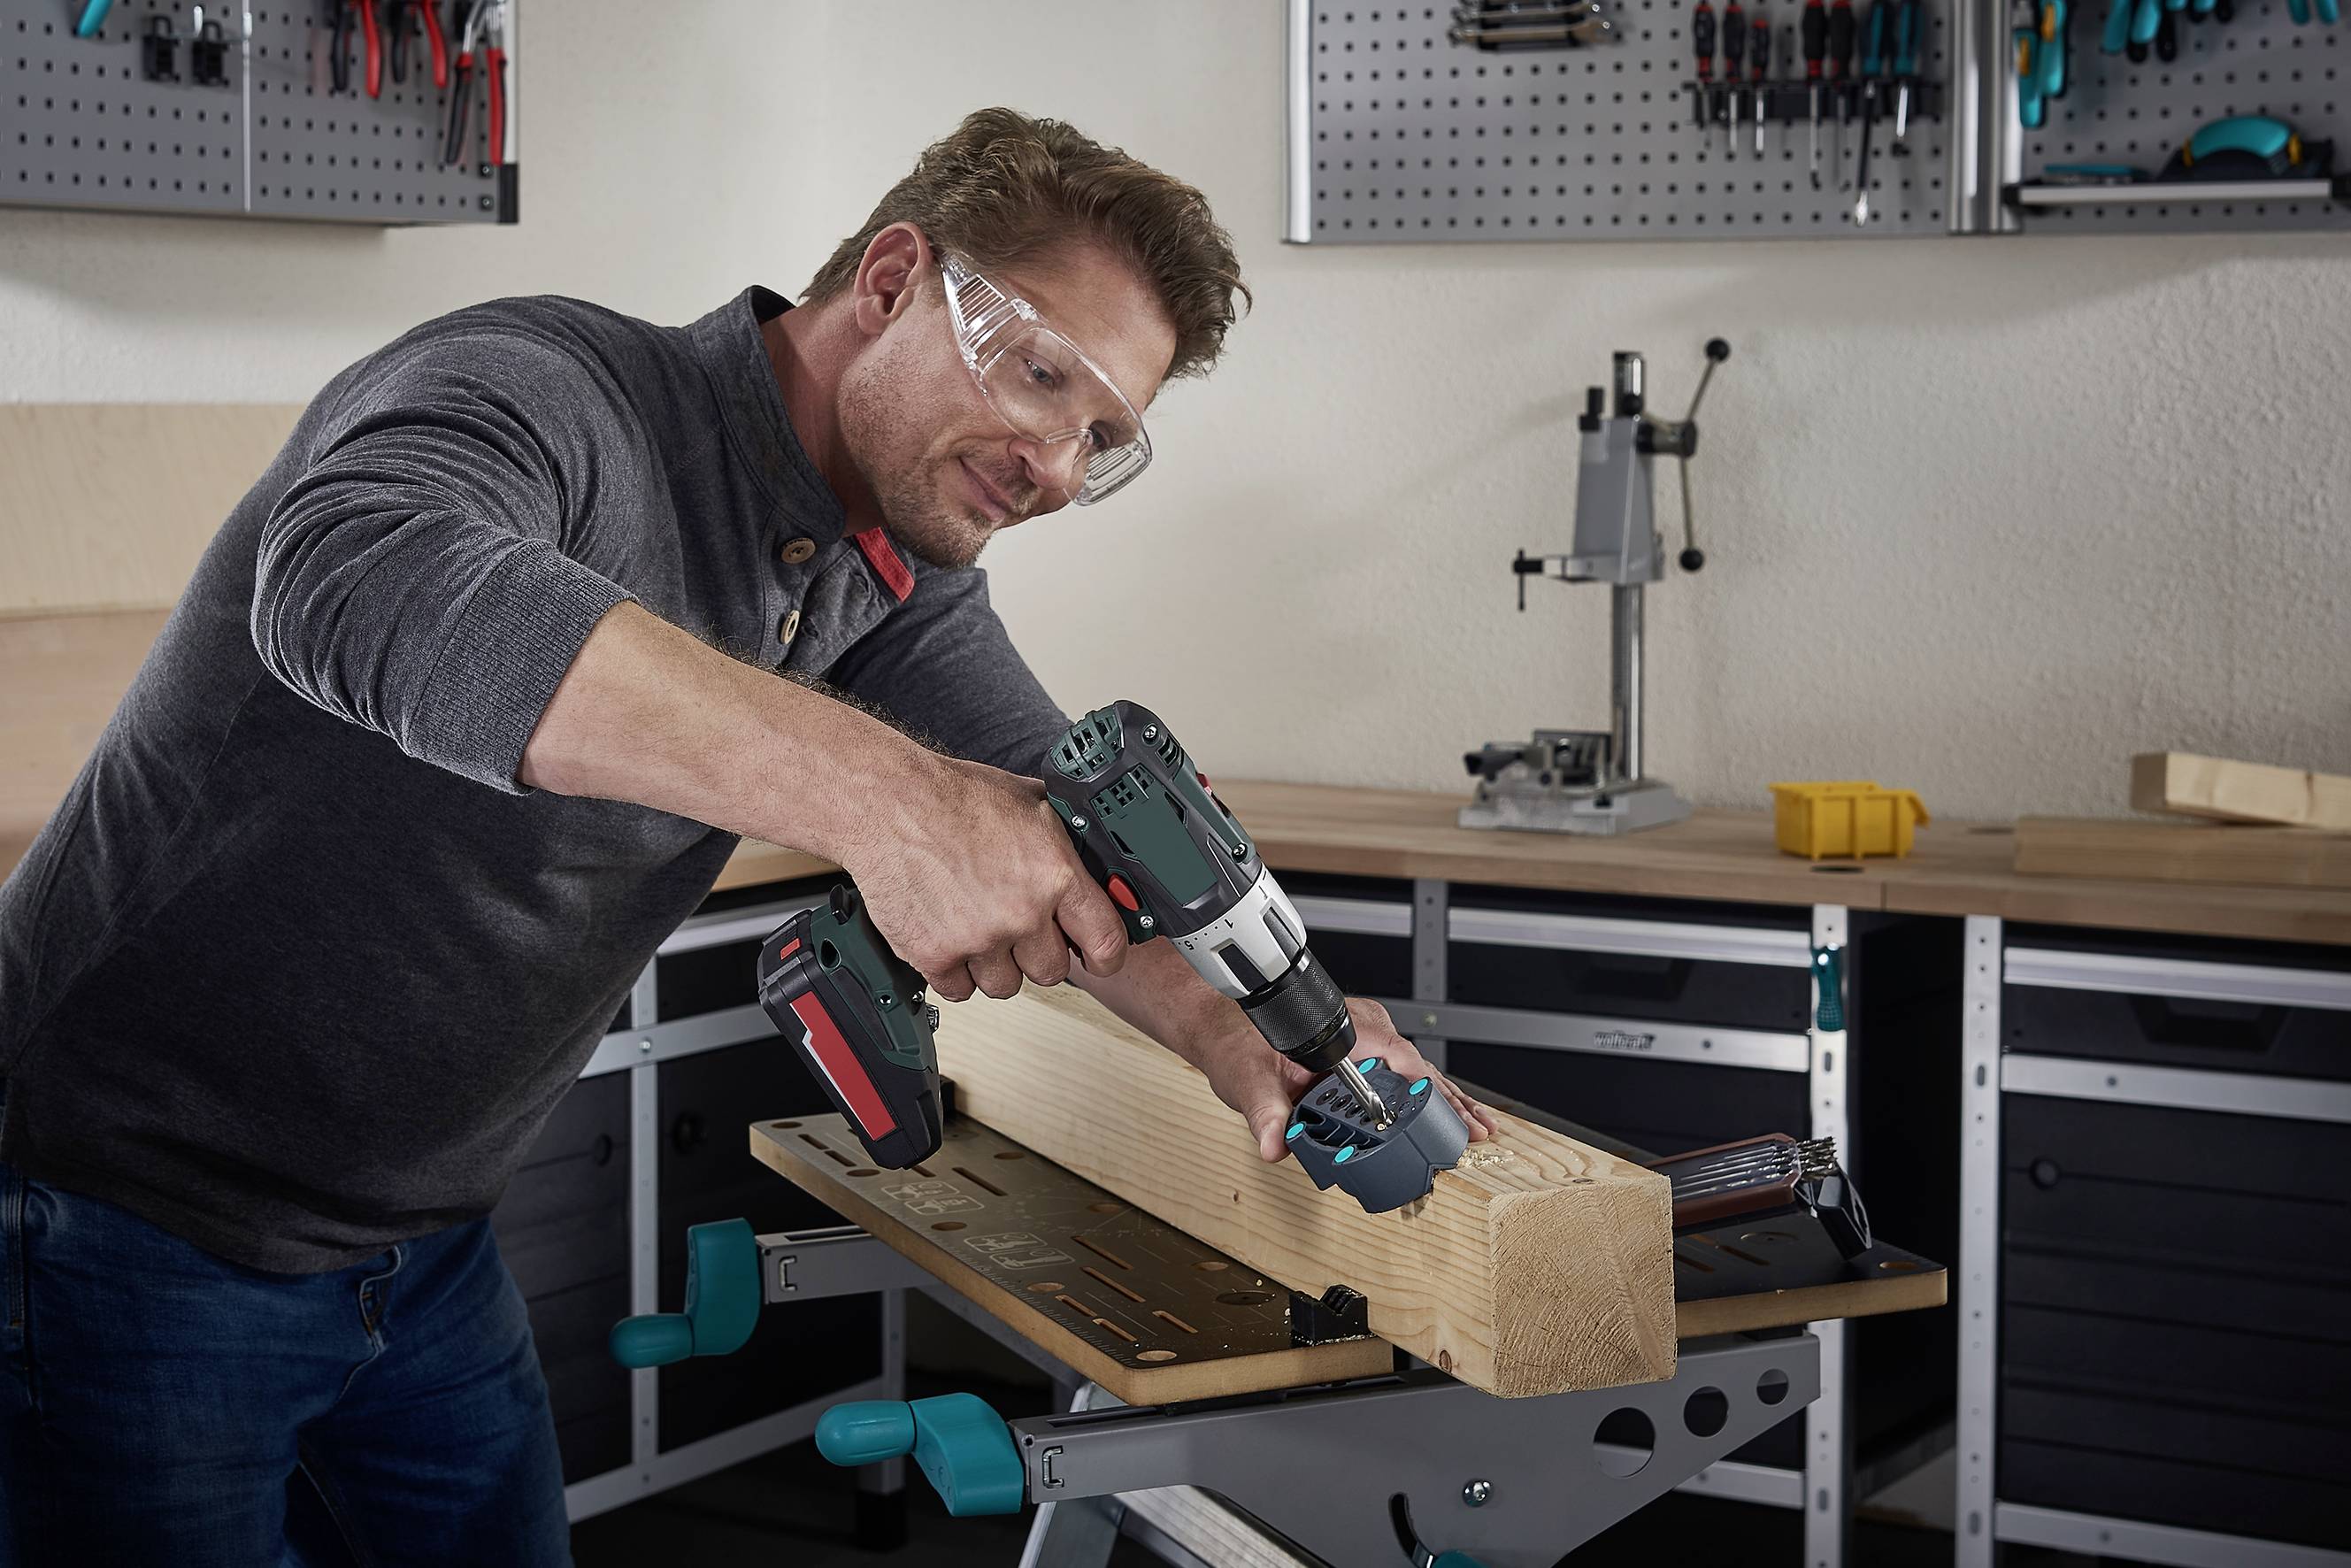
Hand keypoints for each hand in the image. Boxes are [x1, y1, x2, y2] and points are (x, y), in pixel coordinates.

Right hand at [843, 752, 1127, 1002]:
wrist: (889, 803)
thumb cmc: (955, 797)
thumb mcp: (1031, 804)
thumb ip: (1066, 842)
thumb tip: (1094, 860)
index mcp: (1054, 875)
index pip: (1105, 943)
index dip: (1105, 957)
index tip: (1098, 959)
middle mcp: (1021, 912)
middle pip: (1052, 972)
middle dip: (1038, 953)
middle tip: (1018, 927)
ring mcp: (977, 939)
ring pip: (1006, 986)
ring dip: (996, 965)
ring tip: (978, 927)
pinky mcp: (934, 955)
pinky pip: (960, 991)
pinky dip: (955, 971)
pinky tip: (950, 936)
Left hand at [1194, 997, 1499, 1163]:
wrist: (1223, 1028)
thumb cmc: (1237, 1044)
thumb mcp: (1247, 1080)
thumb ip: (1264, 1112)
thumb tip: (1273, 1144)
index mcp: (1342, 1029)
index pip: (1396, 1058)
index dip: (1425, 1090)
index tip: (1446, 1117)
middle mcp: (1360, 1029)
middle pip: (1416, 1068)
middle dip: (1450, 1102)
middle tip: (1478, 1133)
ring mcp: (1365, 1038)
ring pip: (1415, 1071)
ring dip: (1447, 1102)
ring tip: (1478, 1128)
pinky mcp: (1362, 1051)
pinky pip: (1401, 1073)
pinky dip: (1427, 1097)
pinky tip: (1449, 1115)